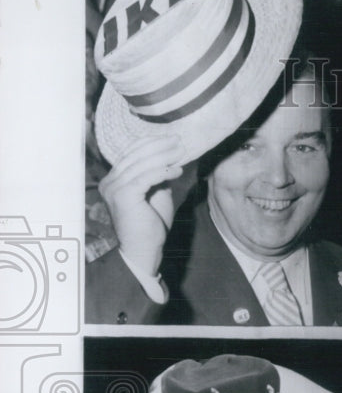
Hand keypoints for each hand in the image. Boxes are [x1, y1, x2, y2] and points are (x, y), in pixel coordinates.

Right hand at [98, 135, 184, 276]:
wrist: (143, 252)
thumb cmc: (151, 228)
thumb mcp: (156, 196)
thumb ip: (158, 178)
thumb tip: (170, 160)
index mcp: (113, 181)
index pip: (130, 154)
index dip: (151, 143)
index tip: (171, 140)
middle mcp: (109, 183)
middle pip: (135, 155)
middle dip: (159, 146)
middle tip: (179, 141)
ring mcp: (114, 188)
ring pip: (141, 164)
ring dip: (164, 156)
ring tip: (181, 153)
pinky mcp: (124, 196)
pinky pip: (146, 177)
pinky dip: (163, 171)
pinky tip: (177, 171)